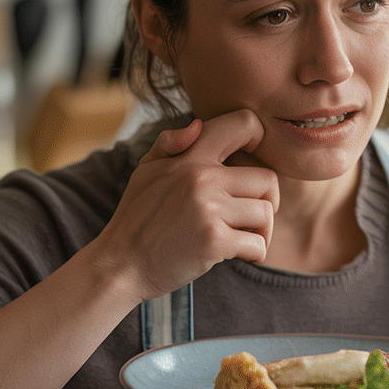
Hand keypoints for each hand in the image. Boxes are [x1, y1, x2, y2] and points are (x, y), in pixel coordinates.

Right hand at [85, 109, 279, 299]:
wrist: (121, 264)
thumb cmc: (137, 217)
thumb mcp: (145, 171)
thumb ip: (170, 143)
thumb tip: (197, 125)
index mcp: (190, 157)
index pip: (242, 125)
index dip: (259, 138)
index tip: (252, 163)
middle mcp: (202, 178)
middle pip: (267, 179)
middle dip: (268, 200)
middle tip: (253, 216)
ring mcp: (209, 210)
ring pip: (265, 213)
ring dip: (261, 230)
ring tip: (244, 236)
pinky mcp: (214, 241)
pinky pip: (257, 244)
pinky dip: (254, 253)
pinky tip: (238, 254)